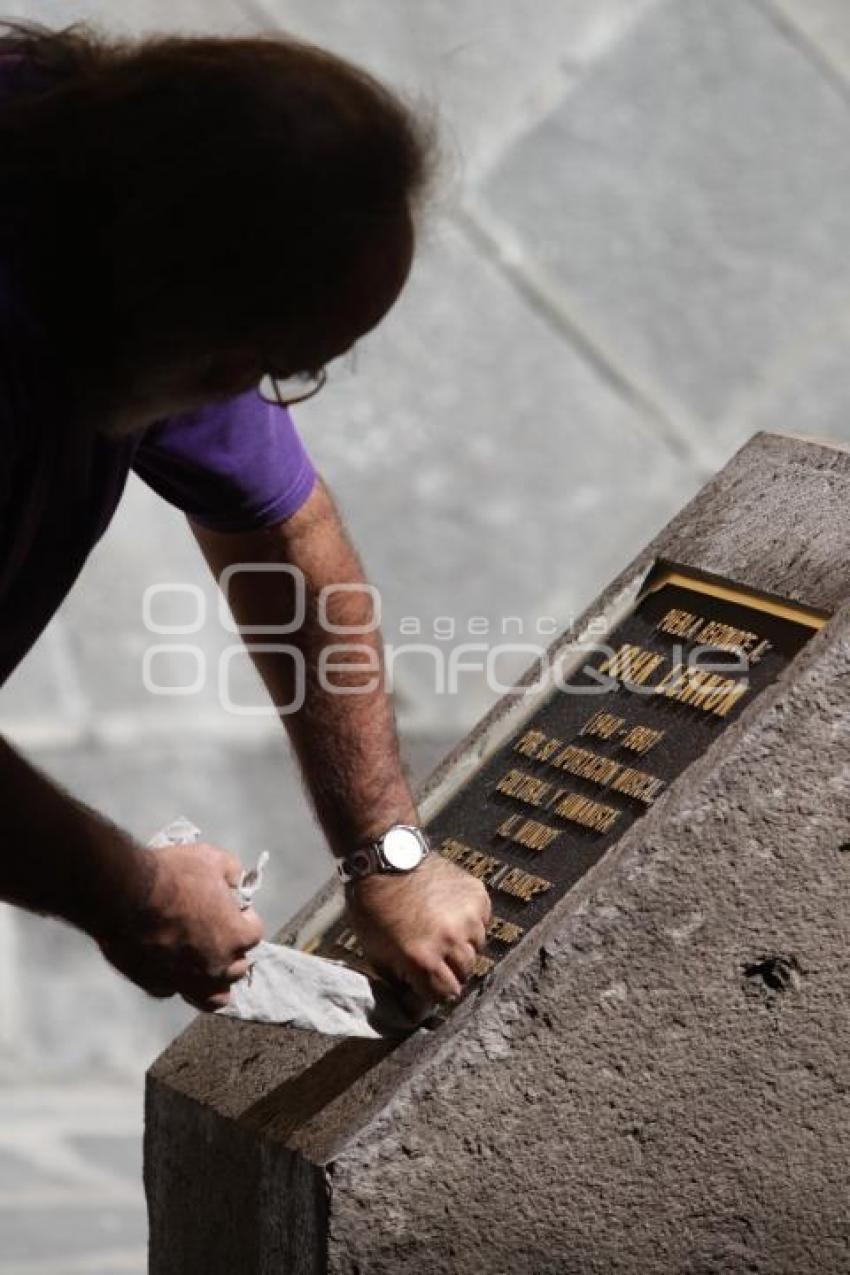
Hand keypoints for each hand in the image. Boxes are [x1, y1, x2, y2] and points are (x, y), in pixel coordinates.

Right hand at [97, 842, 262, 1010]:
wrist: (125, 894)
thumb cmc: (172, 875)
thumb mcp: (211, 859)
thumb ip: (231, 872)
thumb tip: (234, 881)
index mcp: (235, 936)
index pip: (255, 933)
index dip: (245, 918)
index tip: (232, 908)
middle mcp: (216, 966)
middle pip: (237, 968)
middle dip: (232, 950)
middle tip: (216, 932)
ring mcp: (187, 981)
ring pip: (213, 996)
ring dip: (213, 980)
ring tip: (204, 964)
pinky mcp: (157, 986)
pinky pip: (175, 990)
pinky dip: (177, 981)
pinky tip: (171, 965)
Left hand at [345, 853, 490, 1002]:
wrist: (386, 858)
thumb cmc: (374, 906)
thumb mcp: (376, 952)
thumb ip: (399, 981)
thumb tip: (414, 1004)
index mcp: (422, 959)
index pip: (445, 994)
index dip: (434, 992)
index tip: (426, 984)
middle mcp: (450, 940)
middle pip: (465, 973)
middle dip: (448, 970)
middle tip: (433, 955)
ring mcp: (468, 917)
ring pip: (476, 947)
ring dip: (461, 945)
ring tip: (440, 930)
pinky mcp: (478, 896)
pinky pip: (482, 922)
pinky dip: (469, 922)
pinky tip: (449, 911)